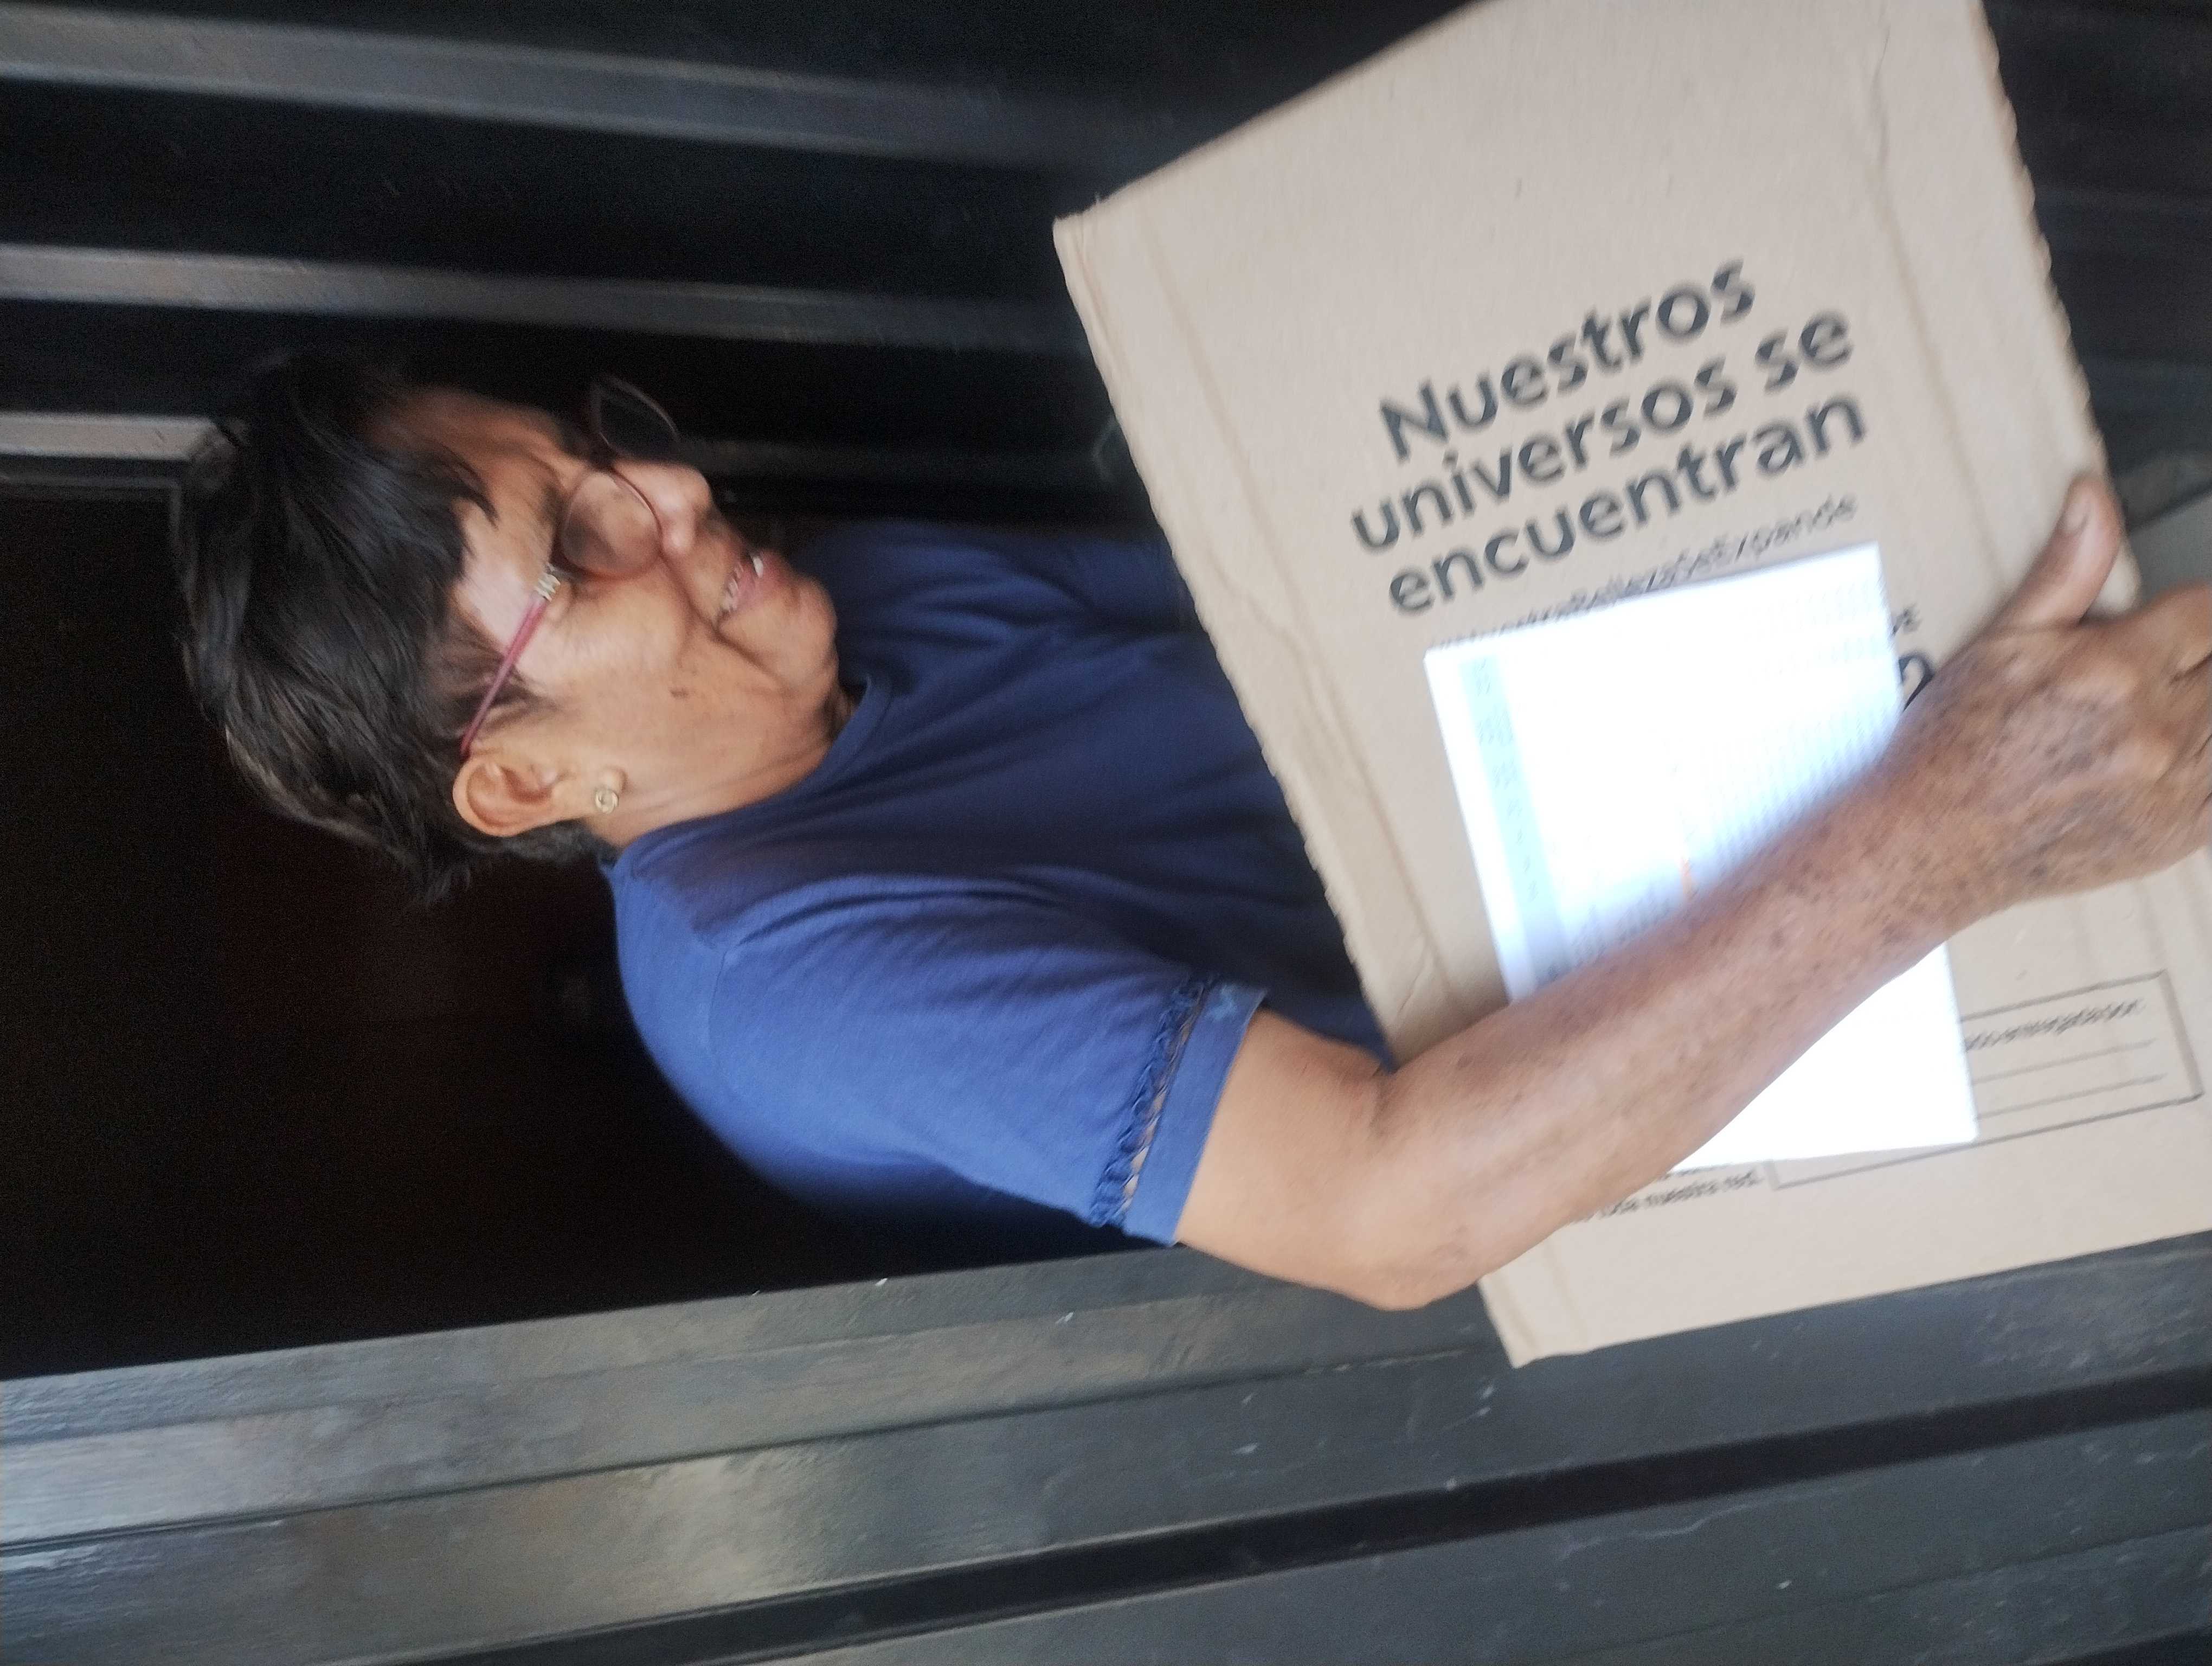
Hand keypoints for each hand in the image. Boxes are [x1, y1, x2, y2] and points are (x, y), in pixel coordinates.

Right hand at [1877, 477, 2210, 930]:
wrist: (1931, 845)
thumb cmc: (1956, 744)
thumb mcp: (2002, 644)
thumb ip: (2067, 570)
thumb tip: (2093, 496)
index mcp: (2114, 672)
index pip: (2205, 612)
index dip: (2190, 611)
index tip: (2170, 623)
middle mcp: (2154, 731)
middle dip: (2196, 658)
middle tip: (2159, 667)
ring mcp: (2174, 790)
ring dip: (2201, 706)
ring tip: (2160, 707)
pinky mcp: (2180, 836)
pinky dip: (2206, 760)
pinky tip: (2168, 752)